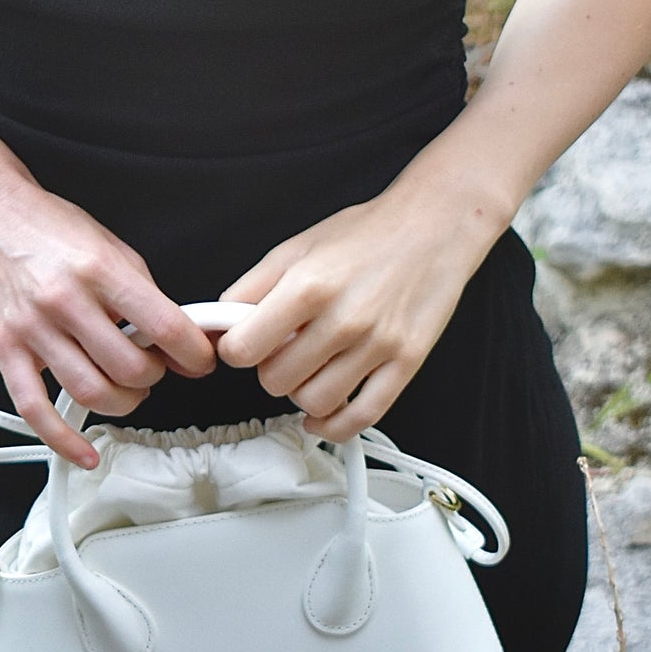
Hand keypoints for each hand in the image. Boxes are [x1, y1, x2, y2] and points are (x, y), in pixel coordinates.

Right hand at [0, 167, 215, 465]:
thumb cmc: (47, 227)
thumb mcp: (110, 246)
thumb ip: (143, 293)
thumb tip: (178, 337)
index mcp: (99, 269)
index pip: (165, 327)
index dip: (195, 353)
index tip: (200, 360)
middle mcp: (65, 300)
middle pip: (130, 368)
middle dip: (156, 378)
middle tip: (156, 368)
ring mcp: (32, 328)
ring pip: (90, 392)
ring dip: (123, 402)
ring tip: (127, 389)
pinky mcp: (5, 349)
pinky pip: (35, 408)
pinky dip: (63, 440)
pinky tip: (85, 452)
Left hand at [214, 183, 496, 436]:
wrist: (433, 226)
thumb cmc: (367, 234)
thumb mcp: (296, 247)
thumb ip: (251, 287)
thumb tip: (217, 323)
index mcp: (309, 285)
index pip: (243, 349)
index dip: (236, 349)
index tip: (243, 344)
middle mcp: (344, 318)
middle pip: (275, 380)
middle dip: (270, 368)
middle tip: (283, 350)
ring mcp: (378, 345)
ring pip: (314, 402)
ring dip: (300, 392)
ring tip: (309, 369)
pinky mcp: (406, 363)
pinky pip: (361, 416)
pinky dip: (333, 425)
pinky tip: (322, 413)